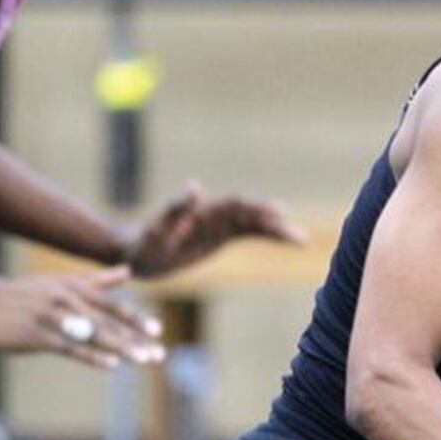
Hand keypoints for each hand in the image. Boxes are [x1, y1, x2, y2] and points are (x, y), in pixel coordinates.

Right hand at [0, 267, 163, 368]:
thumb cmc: (25, 293)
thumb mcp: (62, 282)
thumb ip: (97, 280)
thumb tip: (127, 271)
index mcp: (76, 288)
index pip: (112, 305)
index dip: (135, 318)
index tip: (158, 331)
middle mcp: (68, 301)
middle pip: (108, 323)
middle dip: (135, 339)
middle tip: (158, 355)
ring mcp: (53, 317)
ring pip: (93, 335)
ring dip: (121, 349)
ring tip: (142, 361)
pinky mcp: (37, 335)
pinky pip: (69, 347)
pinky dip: (92, 356)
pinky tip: (111, 365)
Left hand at [126, 183, 305, 278]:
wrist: (138, 253)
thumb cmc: (144, 243)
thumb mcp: (157, 230)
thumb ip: (175, 208)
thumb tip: (195, 186)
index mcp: (203, 208)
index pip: (235, 205)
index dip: (257, 207)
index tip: (278, 213)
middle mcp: (216, 212)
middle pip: (251, 213)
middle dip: (274, 222)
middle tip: (297, 235)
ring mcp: (221, 223)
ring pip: (256, 223)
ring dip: (278, 230)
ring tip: (302, 240)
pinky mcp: (223, 235)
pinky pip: (251, 233)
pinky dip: (270, 235)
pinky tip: (288, 241)